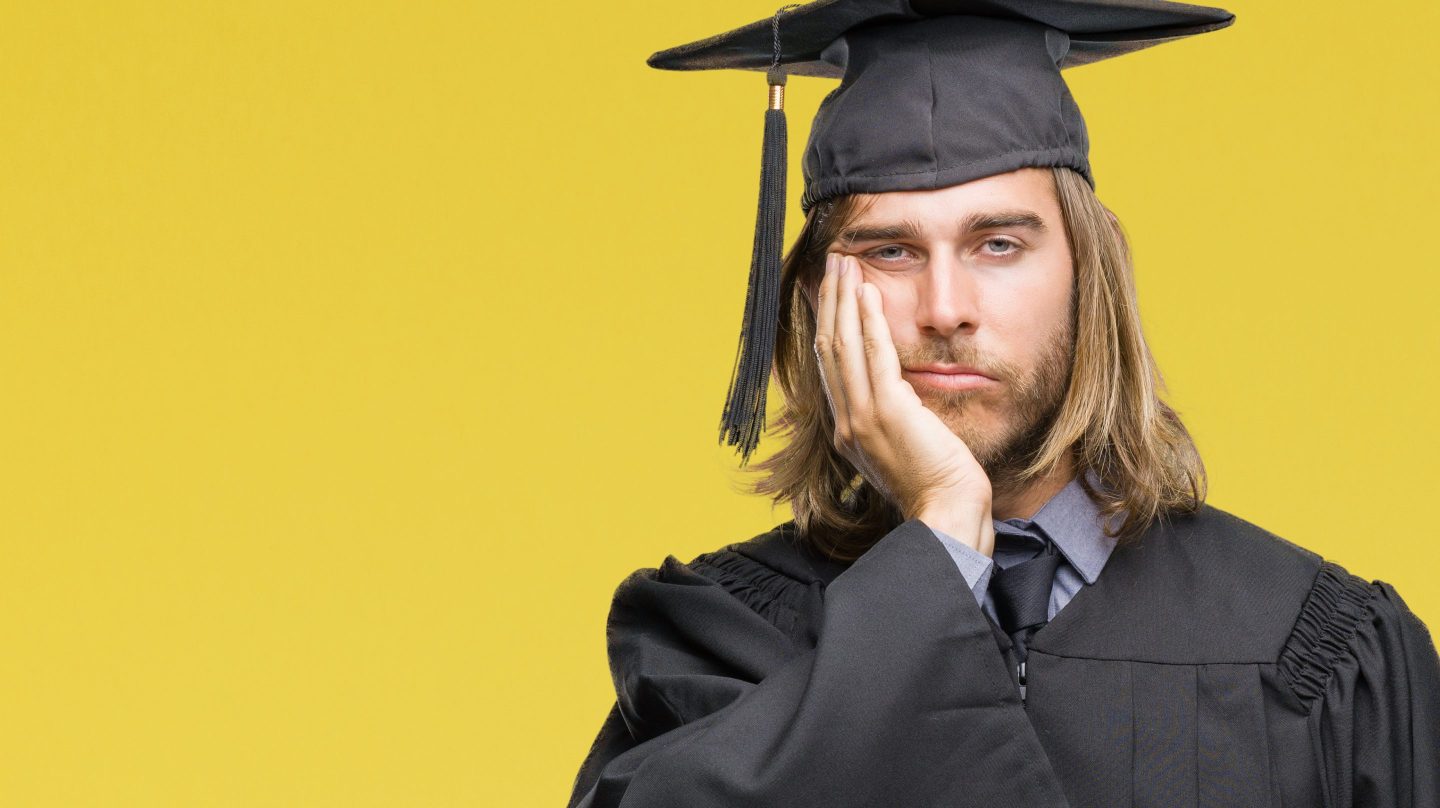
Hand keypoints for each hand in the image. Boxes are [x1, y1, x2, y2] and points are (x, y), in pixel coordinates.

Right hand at [814, 252, 994, 554]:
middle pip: (829, 347)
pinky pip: (873, 356)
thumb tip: (901, 393)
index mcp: (848, 431)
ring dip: (844, 299)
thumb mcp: (905, 448)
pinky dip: (869, 321)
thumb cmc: (937, 489)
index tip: (831, 292)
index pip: (831, 365)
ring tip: (845, 264)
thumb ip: (895, 419)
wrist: (946, 515)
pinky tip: (869, 294)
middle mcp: (847, 421)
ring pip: (844, 345)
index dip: (828, 323)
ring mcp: (863, 416)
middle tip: (833, 262)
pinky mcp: (887, 412)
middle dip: (830, 300)